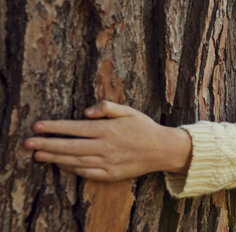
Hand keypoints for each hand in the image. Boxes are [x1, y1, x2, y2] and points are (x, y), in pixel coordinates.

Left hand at [24, 101, 191, 180]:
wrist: (162, 150)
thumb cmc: (144, 127)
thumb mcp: (129, 111)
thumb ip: (107, 107)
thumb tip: (86, 111)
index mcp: (108, 129)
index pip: (75, 128)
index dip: (54, 127)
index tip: (37, 126)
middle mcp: (105, 147)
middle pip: (70, 146)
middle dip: (46, 144)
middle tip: (27, 144)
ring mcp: (107, 163)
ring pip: (75, 161)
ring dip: (54, 158)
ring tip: (38, 156)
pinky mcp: (111, 175)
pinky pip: (87, 173)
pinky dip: (71, 170)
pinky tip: (60, 166)